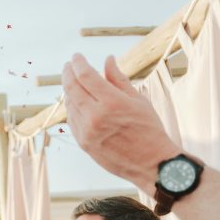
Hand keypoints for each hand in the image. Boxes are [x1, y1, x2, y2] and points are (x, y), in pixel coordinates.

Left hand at [62, 53, 180, 189]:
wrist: (151, 163)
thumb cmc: (149, 129)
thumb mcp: (138, 100)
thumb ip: (119, 79)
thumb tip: (108, 60)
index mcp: (112, 102)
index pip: (86, 76)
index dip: (78, 63)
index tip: (76, 56)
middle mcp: (95, 116)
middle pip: (72, 88)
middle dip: (68, 73)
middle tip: (68, 66)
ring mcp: (86, 131)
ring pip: (69, 104)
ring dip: (68, 90)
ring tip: (72, 82)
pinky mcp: (83, 142)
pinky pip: (72, 120)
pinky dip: (71, 107)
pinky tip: (75, 101)